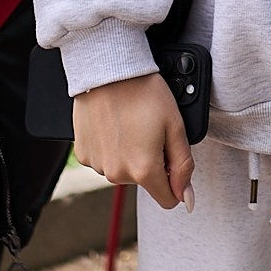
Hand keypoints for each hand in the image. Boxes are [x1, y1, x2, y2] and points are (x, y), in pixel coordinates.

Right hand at [73, 72, 193, 210]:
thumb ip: (183, 166)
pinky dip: (111, 148)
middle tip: (150, 130)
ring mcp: (98, 165)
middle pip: (145, 182)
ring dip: (129, 154)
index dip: (175, 181)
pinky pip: (104, 160)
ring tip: (130, 124)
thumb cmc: (144, 93)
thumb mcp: (175, 126)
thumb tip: (187, 198)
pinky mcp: (83, 155)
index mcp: (144, 170)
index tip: (171, 157)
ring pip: (123, 171)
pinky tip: (113, 125)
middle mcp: (117, 174)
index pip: (168, 199)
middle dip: (152, 163)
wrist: (108, 70)